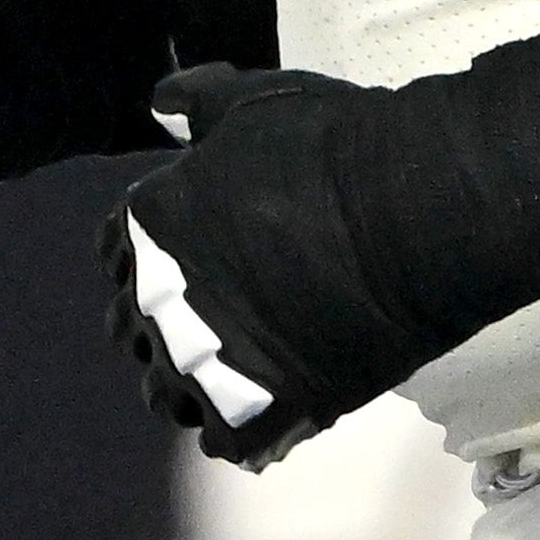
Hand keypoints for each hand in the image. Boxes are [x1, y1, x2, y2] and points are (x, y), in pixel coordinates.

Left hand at [108, 64, 421, 468]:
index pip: (117, 257)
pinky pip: (225, 438)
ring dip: (196, 383)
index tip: (201, 263)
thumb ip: (198, 103)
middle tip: (230, 317)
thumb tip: (161, 101)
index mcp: (146, 223)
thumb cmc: (340, 146)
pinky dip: (243, 429)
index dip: (154, 262)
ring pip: (168, 390)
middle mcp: (156, 294)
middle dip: (168, 323)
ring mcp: (204, 356)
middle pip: (135, 326)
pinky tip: (275, 407)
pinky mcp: (259, 406)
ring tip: (249, 369)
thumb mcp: (255, 102)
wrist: (422, 211)